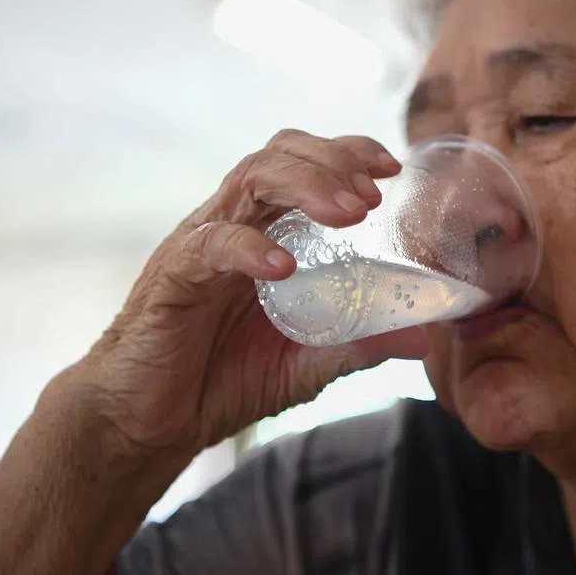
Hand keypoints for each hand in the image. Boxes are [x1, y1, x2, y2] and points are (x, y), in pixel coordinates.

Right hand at [79, 129, 428, 457]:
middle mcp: (233, 223)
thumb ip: (360, 343)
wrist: (150, 423)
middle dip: (333, 162)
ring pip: (249, 178)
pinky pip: (210, 244)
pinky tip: (283, 267)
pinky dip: (250, 248)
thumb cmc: (223, 380)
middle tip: (374, 196)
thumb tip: (424, 336)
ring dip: (305, 185)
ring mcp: (201, 243)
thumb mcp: (308, 362)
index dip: (348, 152)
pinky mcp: (173, 276)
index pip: (304, 162)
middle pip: (279, 154)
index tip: (391, 169)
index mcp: (264, 230)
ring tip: (348, 214)